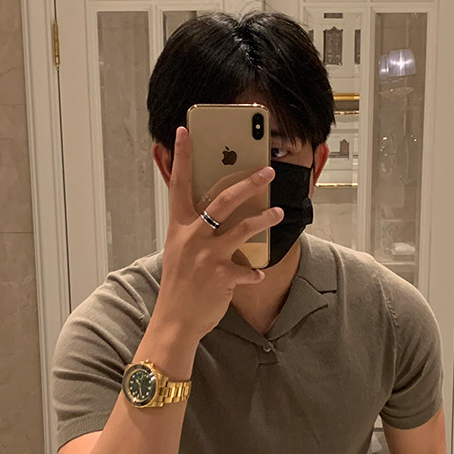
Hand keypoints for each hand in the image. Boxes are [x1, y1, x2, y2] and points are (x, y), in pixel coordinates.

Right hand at [153, 127, 283, 342]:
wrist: (175, 320)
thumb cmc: (178, 286)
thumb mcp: (179, 252)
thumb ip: (195, 232)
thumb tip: (217, 217)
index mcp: (179, 228)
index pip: (179, 185)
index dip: (181, 157)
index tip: (184, 132)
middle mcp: (192, 237)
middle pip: (224, 200)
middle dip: (248, 182)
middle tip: (268, 171)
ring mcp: (207, 256)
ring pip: (243, 228)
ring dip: (264, 219)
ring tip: (279, 213)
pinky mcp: (222, 275)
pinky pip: (247, 268)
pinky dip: (254, 271)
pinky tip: (257, 272)